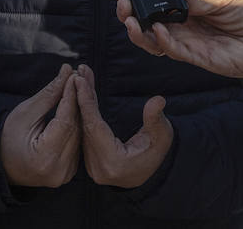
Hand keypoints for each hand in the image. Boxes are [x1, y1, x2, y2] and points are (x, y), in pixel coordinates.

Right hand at [0, 64, 80, 187]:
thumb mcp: (26, 112)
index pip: (64, 121)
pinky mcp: (68, 173)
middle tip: (78, 76)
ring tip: (78, 88)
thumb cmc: (8, 136)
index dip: (70, 97)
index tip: (73, 76)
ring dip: (79, 111)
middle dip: (76, 101)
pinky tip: (76, 108)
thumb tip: (67, 72)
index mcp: (45, 158)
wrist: (1, 161)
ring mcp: (64, 175)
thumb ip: (49, 94)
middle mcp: (58, 171)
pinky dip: (76, 125)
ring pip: (78, 135)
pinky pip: (76, 143)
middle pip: (74, 128)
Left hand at [74, 65, 172, 188]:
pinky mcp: (89, 161)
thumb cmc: (157, 152)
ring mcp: (91, 166)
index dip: (87, 102)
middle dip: (82, 96)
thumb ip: (156, 118)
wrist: (152, 172)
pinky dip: (84, 110)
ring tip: (82, 75)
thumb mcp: (162, 134)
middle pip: (86, 125)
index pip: (95, 127)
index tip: (79, 80)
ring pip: (83, 127)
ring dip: (82, 100)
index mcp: (113, 163)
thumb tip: (158, 100)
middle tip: (80, 70)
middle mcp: (97, 168)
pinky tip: (84, 91)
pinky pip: (84, 131)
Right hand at [112, 0, 242, 79]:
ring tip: (129, 19)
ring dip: (138, 32)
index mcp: (182, 11)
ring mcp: (186, 44)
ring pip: (153, 42)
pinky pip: (174, 52)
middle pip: (145, 24)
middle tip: (121, 3)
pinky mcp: (197, 58)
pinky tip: (156, 30)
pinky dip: (163, 42)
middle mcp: (180, 29)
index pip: (152, 4)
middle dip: (128, 14)